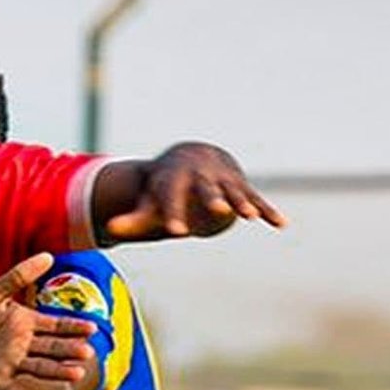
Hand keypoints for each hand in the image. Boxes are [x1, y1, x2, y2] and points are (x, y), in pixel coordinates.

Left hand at [0, 254, 95, 389]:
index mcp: (26, 324)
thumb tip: (48, 256)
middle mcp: (24, 345)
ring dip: (58, 372)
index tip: (93, 329)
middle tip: (88, 352)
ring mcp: (13, 364)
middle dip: (69, 350)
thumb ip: (19, 276)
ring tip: (76, 374)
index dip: (73, 328)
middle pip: (52, 348)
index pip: (55, 326)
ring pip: (40, 368)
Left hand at [100, 142, 283, 240]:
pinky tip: (281, 224)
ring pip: (234, 191)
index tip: (175, 231)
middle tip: (216, 210)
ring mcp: (223, 180)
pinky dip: (268, 210)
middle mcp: (201, 177)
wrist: (192, 158)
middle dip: (212, 198)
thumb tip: (108, 230)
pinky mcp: (241, 187)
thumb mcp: (149, 201)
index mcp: (174, 180)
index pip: (172, 199)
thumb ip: (132, 218)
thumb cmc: (166, 187)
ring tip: (251, 216)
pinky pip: (256, 199)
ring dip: (243, 202)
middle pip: (206, 188)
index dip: (173, 214)